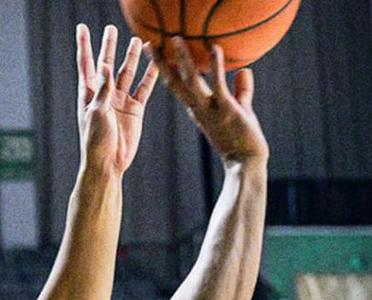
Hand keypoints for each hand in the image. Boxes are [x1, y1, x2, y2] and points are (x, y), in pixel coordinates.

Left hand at [76, 24, 157, 175]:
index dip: (84, 46)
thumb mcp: (97, 113)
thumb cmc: (96, 141)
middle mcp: (105, 94)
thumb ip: (103, 89)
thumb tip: (105, 65)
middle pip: (107, 64)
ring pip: (127, 73)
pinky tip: (155, 63)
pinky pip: (144, 89)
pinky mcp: (135, 110)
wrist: (109, 163)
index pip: (86, 64)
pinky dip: (150, 76)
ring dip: (131, 57)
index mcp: (89, 94)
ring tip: (136, 41)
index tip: (82, 28)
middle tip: (111, 29)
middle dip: (109, 46)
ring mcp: (120, 101)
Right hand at [152, 37, 268, 166]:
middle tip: (149, 44)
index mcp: (198, 110)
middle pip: (175, 83)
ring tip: (175, 39)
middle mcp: (199, 109)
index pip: (177, 86)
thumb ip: (242, 91)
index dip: (166, 70)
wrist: (246, 164)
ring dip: (183, 60)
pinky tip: (214, 48)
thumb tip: (245, 71)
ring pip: (191, 81)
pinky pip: (218, 85)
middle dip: (161, 64)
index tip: (156, 54)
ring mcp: (210, 110)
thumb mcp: (240, 111)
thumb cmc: (243, 141)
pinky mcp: (226, 110)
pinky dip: (216, 65)